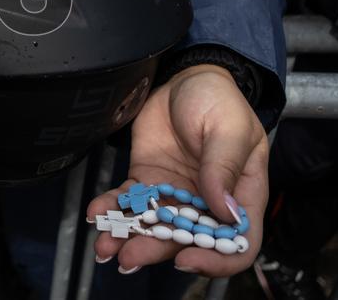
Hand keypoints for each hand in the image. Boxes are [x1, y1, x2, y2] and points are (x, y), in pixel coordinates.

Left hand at [87, 65, 267, 276]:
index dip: (215, 260)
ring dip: (129, 238)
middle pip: (185, 239)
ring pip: (152, 225)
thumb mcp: (230, 129)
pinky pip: (129, 200)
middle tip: (129, 258)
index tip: (186, 259)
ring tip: (105, 245)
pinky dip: (112, 208)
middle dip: (156, 250)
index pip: (237, 243)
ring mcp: (175, 193)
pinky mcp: (147, 179)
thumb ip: (224, 168)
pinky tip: (96, 212)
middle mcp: (208, 202)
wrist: (187, 77)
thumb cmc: (219, 100)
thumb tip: (226, 212)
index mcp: (241, 196)